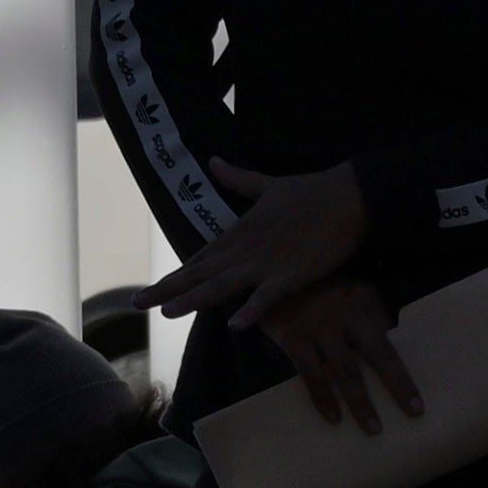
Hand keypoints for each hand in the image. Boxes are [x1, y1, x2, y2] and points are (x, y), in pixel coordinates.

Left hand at [145, 157, 373, 335]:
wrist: (350, 195)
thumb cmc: (312, 190)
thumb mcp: (269, 184)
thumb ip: (239, 178)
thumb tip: (214, 161)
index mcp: (240, 231)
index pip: (200, 258)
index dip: (174, 276)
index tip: (149, 291)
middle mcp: (246, 248)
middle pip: (201, 273)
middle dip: (168, 289)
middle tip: (137, 304)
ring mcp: (267, 262)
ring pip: (224, 285)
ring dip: (195, 299)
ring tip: (169, 313)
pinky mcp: (293, 274)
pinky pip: (269, 297)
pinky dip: (253, 310)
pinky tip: (237, 326)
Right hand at [258, 278, 423, 436]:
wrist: (267, 279)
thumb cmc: (316, 292)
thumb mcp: (347, 291)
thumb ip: (370, 315)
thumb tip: (395, 345)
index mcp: (363, 297)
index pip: (390, 337)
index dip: (405, 366)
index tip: (419, 394)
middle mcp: (345, 310)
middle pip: (378, 353)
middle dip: (398, 385)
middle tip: (414, 412)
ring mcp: (318, 325)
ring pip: (346, 370)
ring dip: (361, 402)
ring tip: (373, 428)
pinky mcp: (293, 337)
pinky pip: (312, 375)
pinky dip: (324, 399)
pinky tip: (334, 418)